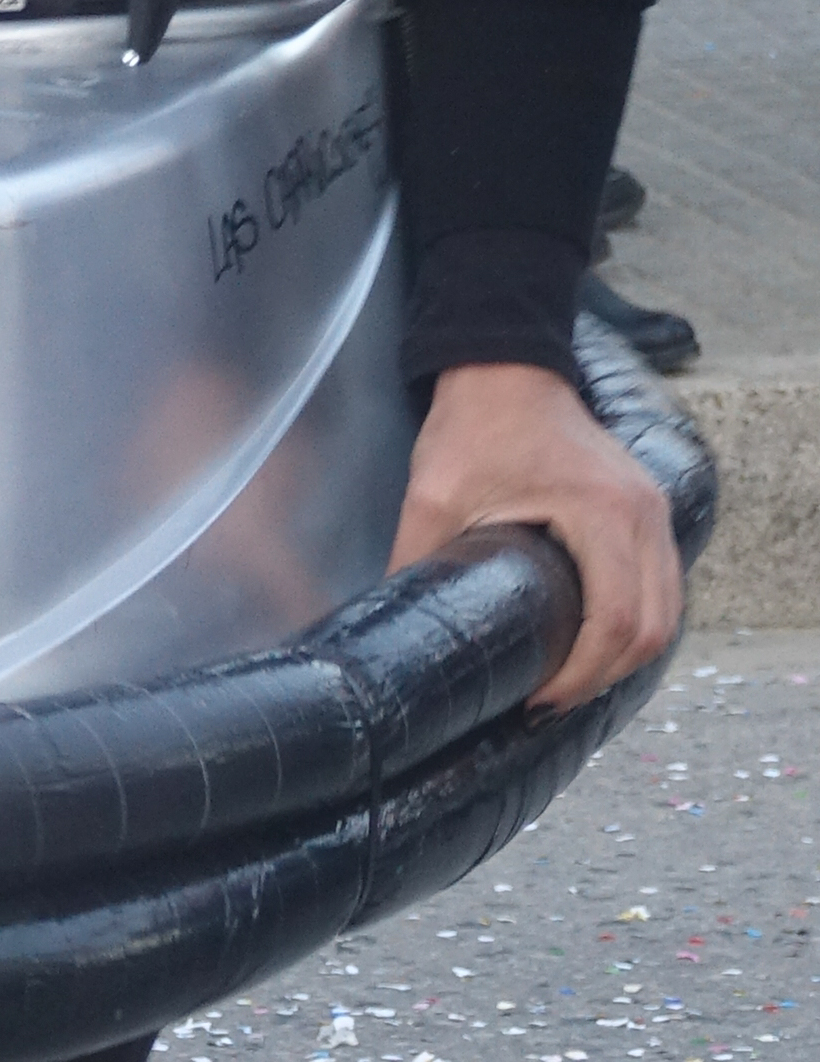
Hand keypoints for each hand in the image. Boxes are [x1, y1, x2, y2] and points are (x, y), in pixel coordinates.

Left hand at [388, 361, 681, 713]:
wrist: (504, 363)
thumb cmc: (474, 425)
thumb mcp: (432, 495)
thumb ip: (416, 562)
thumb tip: (394, 628)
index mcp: (602, 514)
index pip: (615, 623)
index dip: (581, 676)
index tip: (538, 697)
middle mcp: (645, 515)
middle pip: (654, 629)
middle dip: (605, 676)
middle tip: (551, 699)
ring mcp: (654, 509)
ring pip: (668, 610)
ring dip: (627, 653)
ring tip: (571, 677)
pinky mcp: (648, 507)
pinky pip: (662, 583)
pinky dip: (639, 619)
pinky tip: (594, 637)